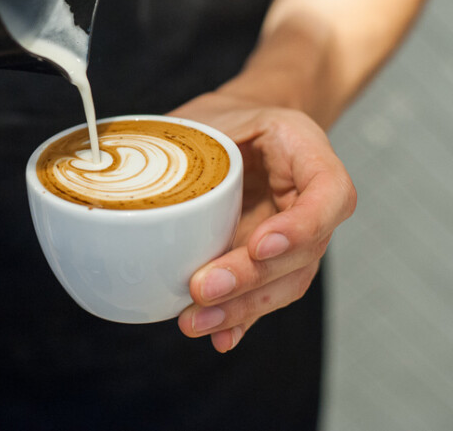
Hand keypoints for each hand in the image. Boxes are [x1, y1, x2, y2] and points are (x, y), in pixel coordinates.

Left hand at [170, 92, 356, 352]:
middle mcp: (311, 198)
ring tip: (196, 321)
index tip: (260, 245)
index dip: (301, 226)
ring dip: (243, 307)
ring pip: (286, 281)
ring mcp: (296, 235)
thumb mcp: (206, 115)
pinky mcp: (273, 261)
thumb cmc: (224, 118)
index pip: (329, 193)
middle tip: (204, 288)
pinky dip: (242, 317)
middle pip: (304, 250)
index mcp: (305, 151)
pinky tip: (220, 337)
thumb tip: (122, 180)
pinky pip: (266, 293)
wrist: (239, 126)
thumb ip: (180, 146)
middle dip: (253, 278)